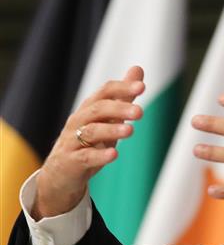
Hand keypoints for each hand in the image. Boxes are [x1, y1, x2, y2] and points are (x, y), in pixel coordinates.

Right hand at [32, 66, 144, 219]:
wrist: (61, 174)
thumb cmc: (88, 141)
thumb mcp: (107, 118)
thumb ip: (123, 96)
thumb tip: (138, 69)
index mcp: (90, 108)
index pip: (105, 92)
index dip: (122, 88)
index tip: (142, 87)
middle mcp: (79, 121)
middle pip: (97, 109)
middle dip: (119, 109)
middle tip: (140, 112)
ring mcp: (72, 141)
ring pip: (90, 132)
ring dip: (111, 130)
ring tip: (130, 131)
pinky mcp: (71, 162)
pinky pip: (85, 157)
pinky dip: (99, 155)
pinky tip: (114, 154)